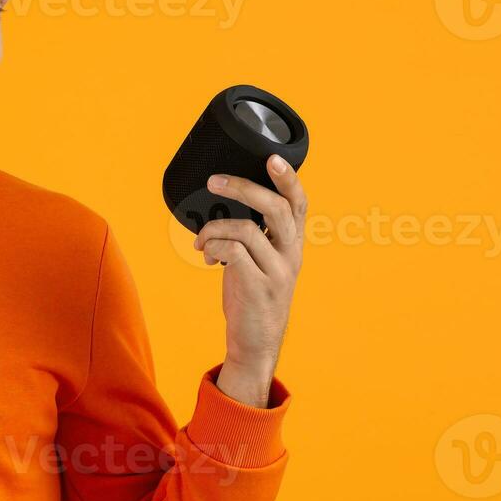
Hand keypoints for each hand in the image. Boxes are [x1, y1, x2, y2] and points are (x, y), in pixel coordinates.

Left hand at [191, 155, 307, 405]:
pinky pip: (232, 251)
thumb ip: (255, 235)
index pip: (298, 204)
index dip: (288, 178)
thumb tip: (227, 203)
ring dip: (214, 227)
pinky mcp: (257, 287)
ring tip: (201, 239)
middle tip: (214, 182)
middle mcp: (290, 254)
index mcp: (293, 244)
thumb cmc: (253, 296)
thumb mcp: (262, 261)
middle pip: (275, 208)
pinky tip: (206, 255)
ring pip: (246, 229)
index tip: (271, 157)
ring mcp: (276, 271)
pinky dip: (213, 245)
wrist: (256, 343)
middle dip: (242, 188)